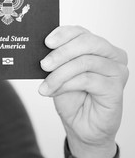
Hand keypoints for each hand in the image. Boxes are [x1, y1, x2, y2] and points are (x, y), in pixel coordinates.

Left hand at [39, 26, 128, 157]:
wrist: (81, 125)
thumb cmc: (73, 97)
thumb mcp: (60, 73)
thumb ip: (56, 59)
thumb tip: (41, 49)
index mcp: (98, 47)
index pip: (81, 32)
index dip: (63, 34)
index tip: (46, 42)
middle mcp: (112, 55)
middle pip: (86, 42)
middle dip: (60, 53)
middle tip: (43, 64)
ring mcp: (116, 71)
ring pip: (84, 62)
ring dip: (59, 74)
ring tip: (45, 85)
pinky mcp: (116, 88)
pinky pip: (87, 79)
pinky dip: (65, 85)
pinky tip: (54, 91)